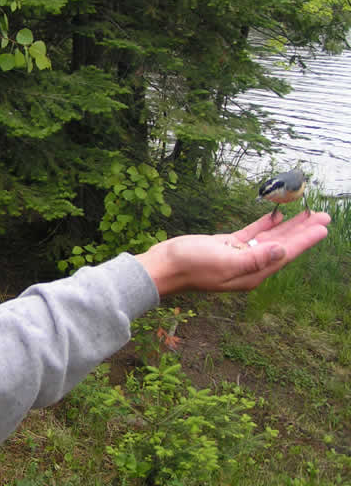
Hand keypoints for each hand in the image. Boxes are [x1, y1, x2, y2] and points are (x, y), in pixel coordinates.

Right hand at [136, 211, 330, 295]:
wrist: (163, 267)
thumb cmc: (191, 266)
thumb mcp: (224, 262)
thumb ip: (255, 259)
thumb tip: (283, 251)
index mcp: (252, 273)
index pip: (285, 254)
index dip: (305, 240)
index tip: (322, 227)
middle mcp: (250, 266)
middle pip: (282, 246)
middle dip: (303, 231)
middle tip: (323, 215)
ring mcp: (238, 255)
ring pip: (270, 239)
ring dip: (289, 226)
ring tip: (308, 213)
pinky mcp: (227, 246)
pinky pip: (252, 234)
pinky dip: (265, 225)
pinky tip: (277, 216)